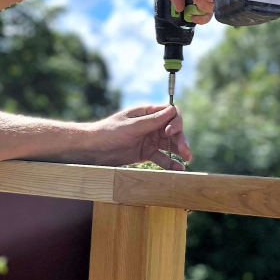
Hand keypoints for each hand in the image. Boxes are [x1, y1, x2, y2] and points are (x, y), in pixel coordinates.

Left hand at [76, 104, 191, 170]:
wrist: (93, 150)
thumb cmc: (109, 132)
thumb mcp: (131, 126)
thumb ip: (152, 121)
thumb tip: (172, 110)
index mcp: (147, 113)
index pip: (170, 113)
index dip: (175, 122)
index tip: (171, 132)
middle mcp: (150, 125)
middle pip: (173, 130)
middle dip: (180, 140)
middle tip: (185, 152)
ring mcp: (149, 140)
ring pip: (169, 145)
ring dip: (178, 151)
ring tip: (186, 161)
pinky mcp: (145, 154)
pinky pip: (161, 158)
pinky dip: (170, 163)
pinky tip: (177, 169)